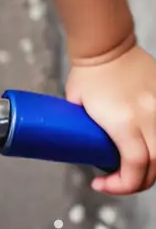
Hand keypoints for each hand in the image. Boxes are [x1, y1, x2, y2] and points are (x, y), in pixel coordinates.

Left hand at [66, 43, 155, 194]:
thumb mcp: (79, 107)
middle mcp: (148, 117)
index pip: (135, 167)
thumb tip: (86, 146)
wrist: (105, 43)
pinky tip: (148, 149)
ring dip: (153, 167)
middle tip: (120, 182)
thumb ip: (88, 129)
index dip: (122, 185)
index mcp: (123, 122)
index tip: (101, 184)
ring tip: (135, 169)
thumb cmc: (88, 73)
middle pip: (155, 166)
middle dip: (139, 182)